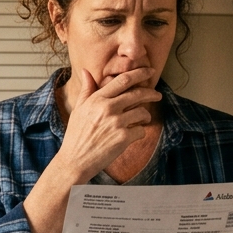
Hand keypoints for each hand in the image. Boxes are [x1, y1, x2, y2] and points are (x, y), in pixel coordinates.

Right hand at [55, 67, 162, 182]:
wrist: (75, 161)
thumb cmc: (76, 135)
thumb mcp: (78, 109)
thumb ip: (86, 90)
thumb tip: (86, 71)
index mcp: (97, 99)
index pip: (123, 80)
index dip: (139, 73)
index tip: (149, 71)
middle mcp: (108, 108)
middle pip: (137, 94)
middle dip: (151, 93)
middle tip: (157, 94)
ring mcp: (116, 123)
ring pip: (142, 112)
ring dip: (145, 116)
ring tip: (142, 119)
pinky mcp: (123, 138)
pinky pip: (141, 130)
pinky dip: (139, 132)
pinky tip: (132, 135)